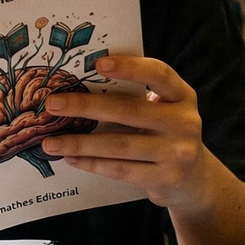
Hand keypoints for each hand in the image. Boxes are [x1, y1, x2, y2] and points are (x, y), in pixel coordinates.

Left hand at [37, 54, 208, 208]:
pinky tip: (71, 158)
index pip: (158, 74)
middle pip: (129, 110)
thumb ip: (136, 97)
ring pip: (119, 145)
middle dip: (85, 106)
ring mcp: (177, 152)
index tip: (97, 63)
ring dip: (80, 143)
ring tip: (50, 142)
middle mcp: (184, 122)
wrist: (194, 180)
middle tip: (52, 104)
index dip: (129, 67)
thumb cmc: (165, 134)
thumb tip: (80, 85)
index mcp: (182, 96)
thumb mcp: (163, 110)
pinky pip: (120, 169)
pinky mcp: (165, 178)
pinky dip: (92, 163)